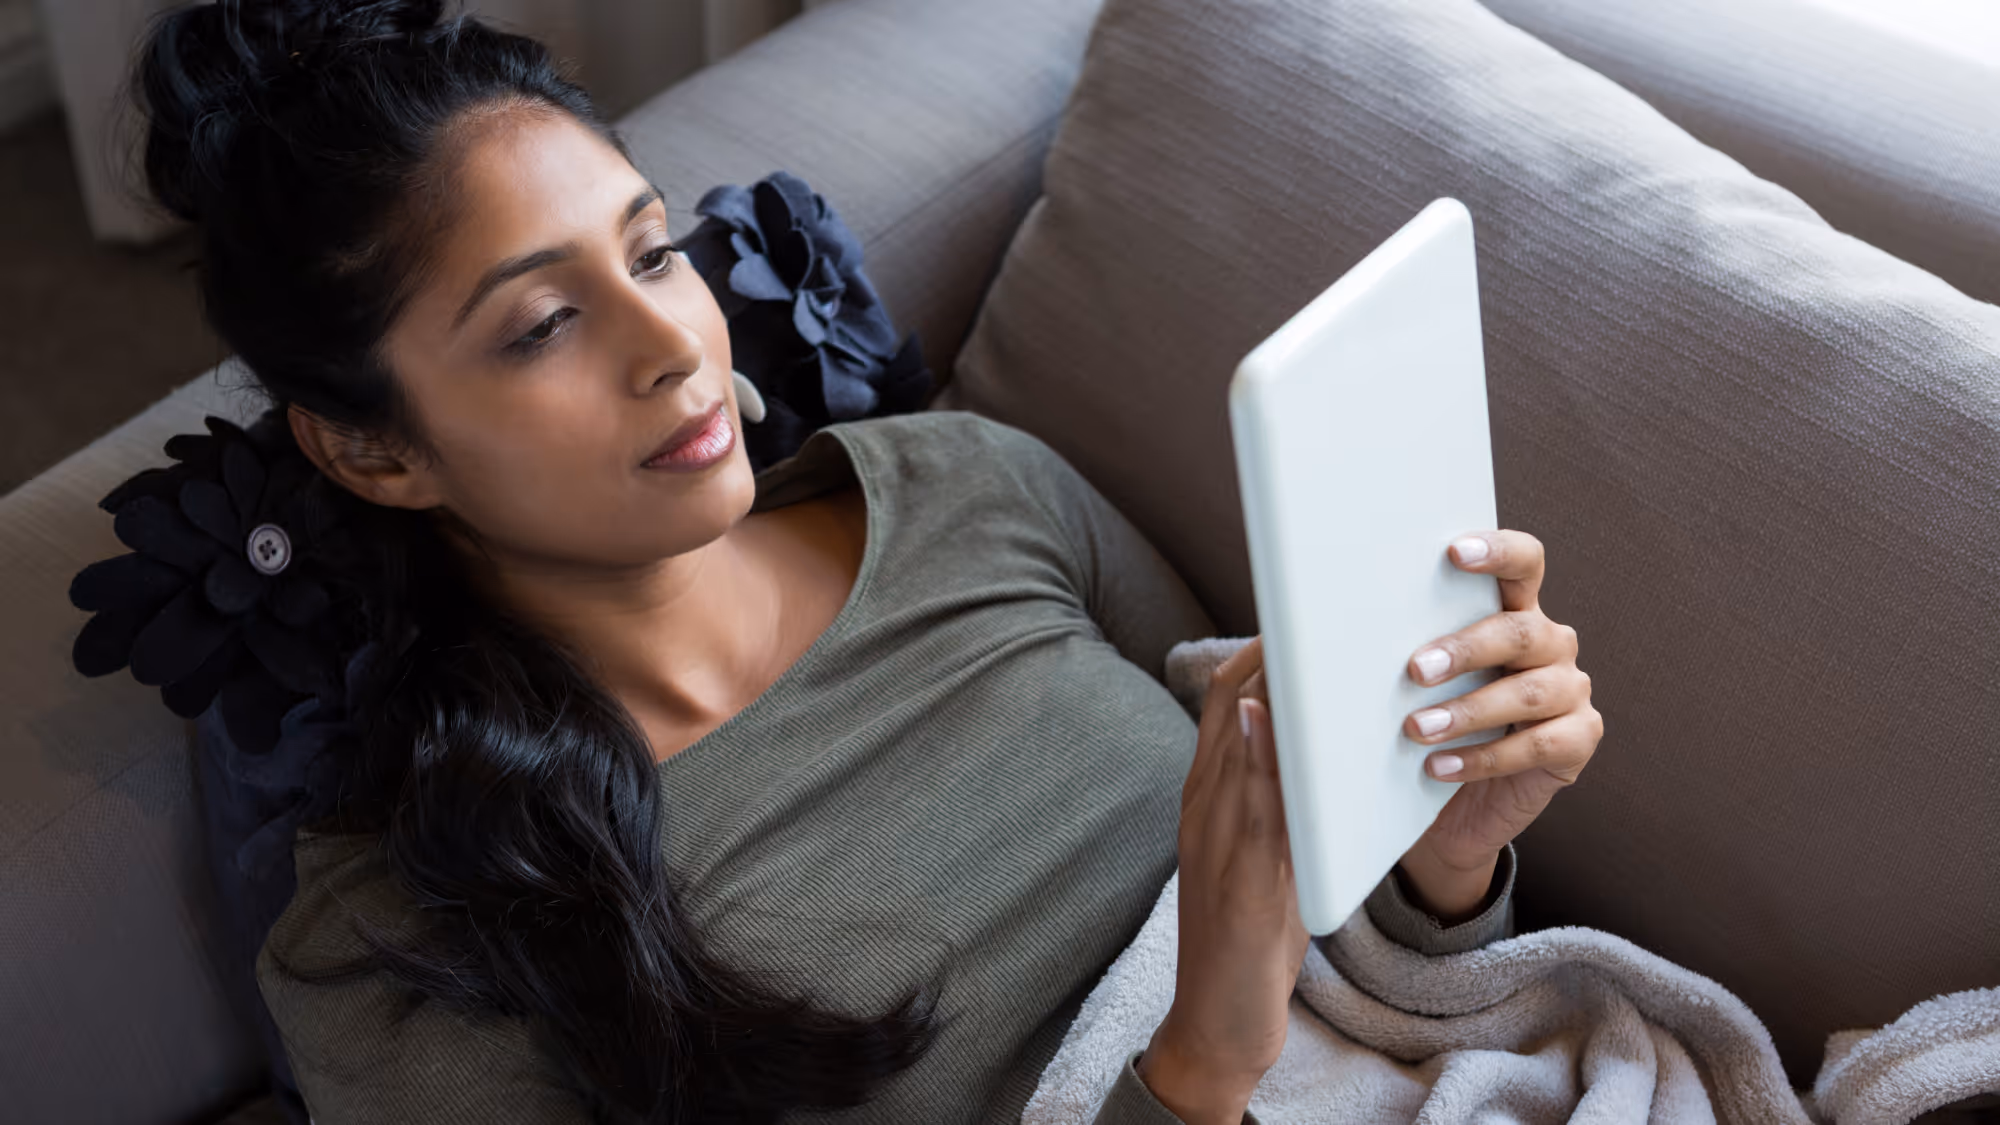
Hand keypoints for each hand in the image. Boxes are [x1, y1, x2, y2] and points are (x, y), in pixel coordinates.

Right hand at [1137, 636, 1308, 1124]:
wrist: (1217, 1024)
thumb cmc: (1249, 940)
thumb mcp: (1265, 856)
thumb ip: (1277, 800)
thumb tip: (1308, 742)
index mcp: (1208, 799)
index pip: (1226, 705)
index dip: (1260, 656)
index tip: (1300, 618)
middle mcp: (1203, 809)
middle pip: (1227, 709)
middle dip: (1268, 655)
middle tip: (1316, 606)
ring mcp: (1214, 843)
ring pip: (1236, 748)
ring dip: (1271, 694)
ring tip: (1308, 643)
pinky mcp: (1236, 882)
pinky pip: (1251, 810)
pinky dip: (1262, 764)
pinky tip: (1273, 725)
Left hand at [1397, 530, 1602, 919]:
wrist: (1454, 809)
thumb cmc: (1428, 729)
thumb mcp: (1411, 685)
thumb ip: (1397, 650)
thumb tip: (1324, 634)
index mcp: (1513, 611)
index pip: (1523, 563)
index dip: (1498, 551)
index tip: (1454, 552)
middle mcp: (1549, 643)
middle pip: (1520, 631)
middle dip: (1465, 649)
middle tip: (1415, 670)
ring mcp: (1569, 690)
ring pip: (1529, 691)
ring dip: (1468, 711)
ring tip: (1418, 729)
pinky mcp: (1578, 739)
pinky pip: (1540, 744)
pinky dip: (1485, 757)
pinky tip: (1441, 767)